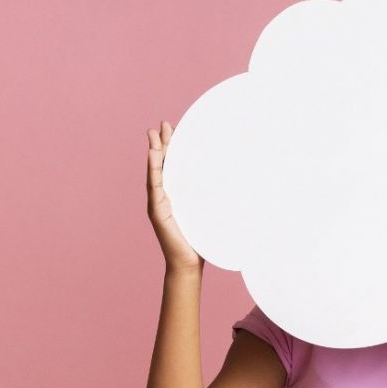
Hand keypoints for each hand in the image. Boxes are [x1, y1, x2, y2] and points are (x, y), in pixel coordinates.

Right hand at [147, 120, 202, 271]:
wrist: (190, 263)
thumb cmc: (200, 240)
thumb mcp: (207, 214)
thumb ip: (211, 199)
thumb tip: (234, 184)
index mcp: (176, 196)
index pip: (173, 167)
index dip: (173, 148)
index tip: (174, 129)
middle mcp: (165, 197)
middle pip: (162, 165)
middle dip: (162, 144)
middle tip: (162, 124)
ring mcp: (158, 204)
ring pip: (155, 173)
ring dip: (154, 153)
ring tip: (153, 135)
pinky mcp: (158, 212)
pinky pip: (155, 188)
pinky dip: (153, 171)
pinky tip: (153, 156)